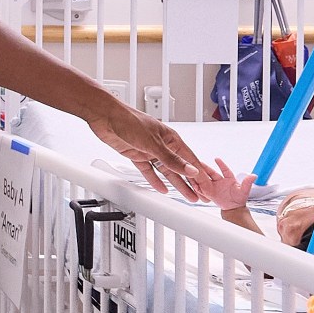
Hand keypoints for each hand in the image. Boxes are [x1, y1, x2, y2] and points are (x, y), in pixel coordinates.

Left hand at [90, 101, 207, 201]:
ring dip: (177, 184)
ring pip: (166, 171)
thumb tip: (190, 170)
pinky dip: (155, 180)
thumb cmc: (129, 121)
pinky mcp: (137, 155)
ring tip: (187, 195)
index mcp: (171, 139)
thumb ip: (171, 159)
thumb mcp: (153, 143)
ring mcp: (150, 151)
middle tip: (201, 195)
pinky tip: (162, 189)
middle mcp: (163, 145)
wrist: (105, 117)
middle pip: (180, 168)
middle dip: (191, 182)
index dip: (200, 175)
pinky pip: (149, 171)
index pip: (190, 160)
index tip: (207, 187)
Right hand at [197, 160, 255, 211]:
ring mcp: (214, 186)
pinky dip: (197, 185)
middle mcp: (220, 181)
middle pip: (211, 173)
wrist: (233, 209)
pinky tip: (192, 182)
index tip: (216, 159)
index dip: (221, 164)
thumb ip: (247, 183)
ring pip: (205, 179)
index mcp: (229, 178)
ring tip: (192, 170)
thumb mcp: (244, 191)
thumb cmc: (239, 199)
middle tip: (199, 162)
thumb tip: (254, 176)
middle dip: (205, 167)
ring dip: (199, 175)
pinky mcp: (209, 192)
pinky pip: (201, 188)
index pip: (225, 170)